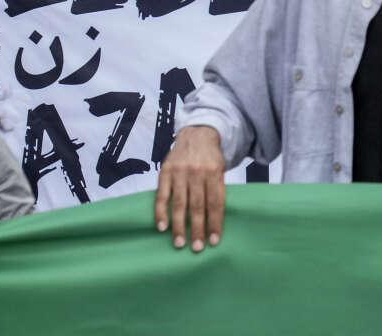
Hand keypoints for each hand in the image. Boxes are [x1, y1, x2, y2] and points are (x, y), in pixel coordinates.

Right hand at [155, 125, 226, 250]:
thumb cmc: (210, 158)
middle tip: (197, 248)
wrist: (196, 133)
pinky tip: (162, 227)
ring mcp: (180, 172)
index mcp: (215, 172)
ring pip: (179, 203)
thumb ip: (216, 190)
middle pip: (198, 205)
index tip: (214, 241)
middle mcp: (197, 172)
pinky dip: (161, 212)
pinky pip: (162, 195)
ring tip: (180, 243)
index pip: (215, 202)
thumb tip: (215, 220)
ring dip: (179, 226)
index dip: (215, 223)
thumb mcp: (220, 169)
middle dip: (197, 229)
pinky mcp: (165, 172)